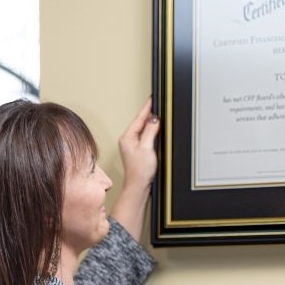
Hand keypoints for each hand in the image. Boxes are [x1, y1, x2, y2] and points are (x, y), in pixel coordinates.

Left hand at [110, 98, 160, 242]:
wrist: (138, 186)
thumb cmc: (140, 171)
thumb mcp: (147, 148)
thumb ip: (150, 131)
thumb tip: (153, 119)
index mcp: (127, 137)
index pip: (139, 118)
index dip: (147, 108)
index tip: (152, 98)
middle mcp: (127, 140)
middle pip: (140, 122)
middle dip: (149, 113)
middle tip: (156, 102)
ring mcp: (131, 146)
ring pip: (142, 129)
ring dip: (149, 122)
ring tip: (156, 113)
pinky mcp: (136, 151)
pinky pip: (144, 136)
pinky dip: (150, 131)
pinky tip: (154, 130)